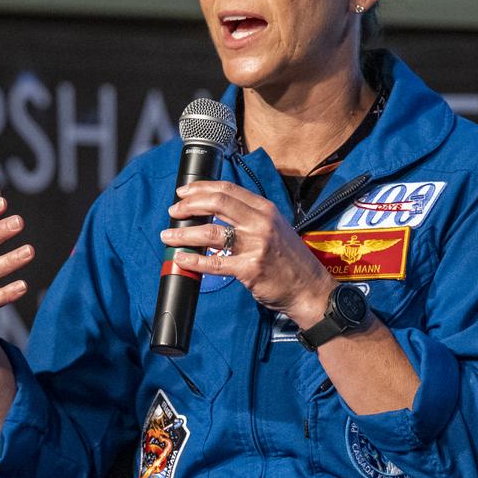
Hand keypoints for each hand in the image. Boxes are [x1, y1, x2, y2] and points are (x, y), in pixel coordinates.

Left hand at [161, 180, 334, 326]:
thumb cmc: (289, 260)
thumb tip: (213, 210)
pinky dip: (193, 260)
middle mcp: (260, 223)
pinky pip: (214, 263)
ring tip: (168, 236)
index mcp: (265, 209)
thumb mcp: (274, 227)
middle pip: (216, 203)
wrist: (309, 288)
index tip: (183, 193)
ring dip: (184, 234)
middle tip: (174, 211)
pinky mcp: (249, 269)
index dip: (200, 188)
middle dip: (189, 205)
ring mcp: (255, 245)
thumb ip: (249, 217)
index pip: (227, 190)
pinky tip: (181, 259)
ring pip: (210, 232)